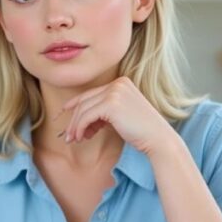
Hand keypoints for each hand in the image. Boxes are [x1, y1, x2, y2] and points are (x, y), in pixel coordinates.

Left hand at [55, 76, 177, 155]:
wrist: (158, 139)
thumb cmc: (140, 131)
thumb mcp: (120, 115)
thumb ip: (103, 112)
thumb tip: (81, 120)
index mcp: (121, 82)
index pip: (91, 93)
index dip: (75, 103)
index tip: (64, 113)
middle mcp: (117, 83)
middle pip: (85, 101)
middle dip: (74, 119)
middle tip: (69, 135)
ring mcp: (114, 92)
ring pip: (84, 109)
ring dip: (75, 126)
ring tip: (74, 139)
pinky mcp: (111, 104)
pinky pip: (86, 116)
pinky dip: (80, 128)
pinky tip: (81, 138)